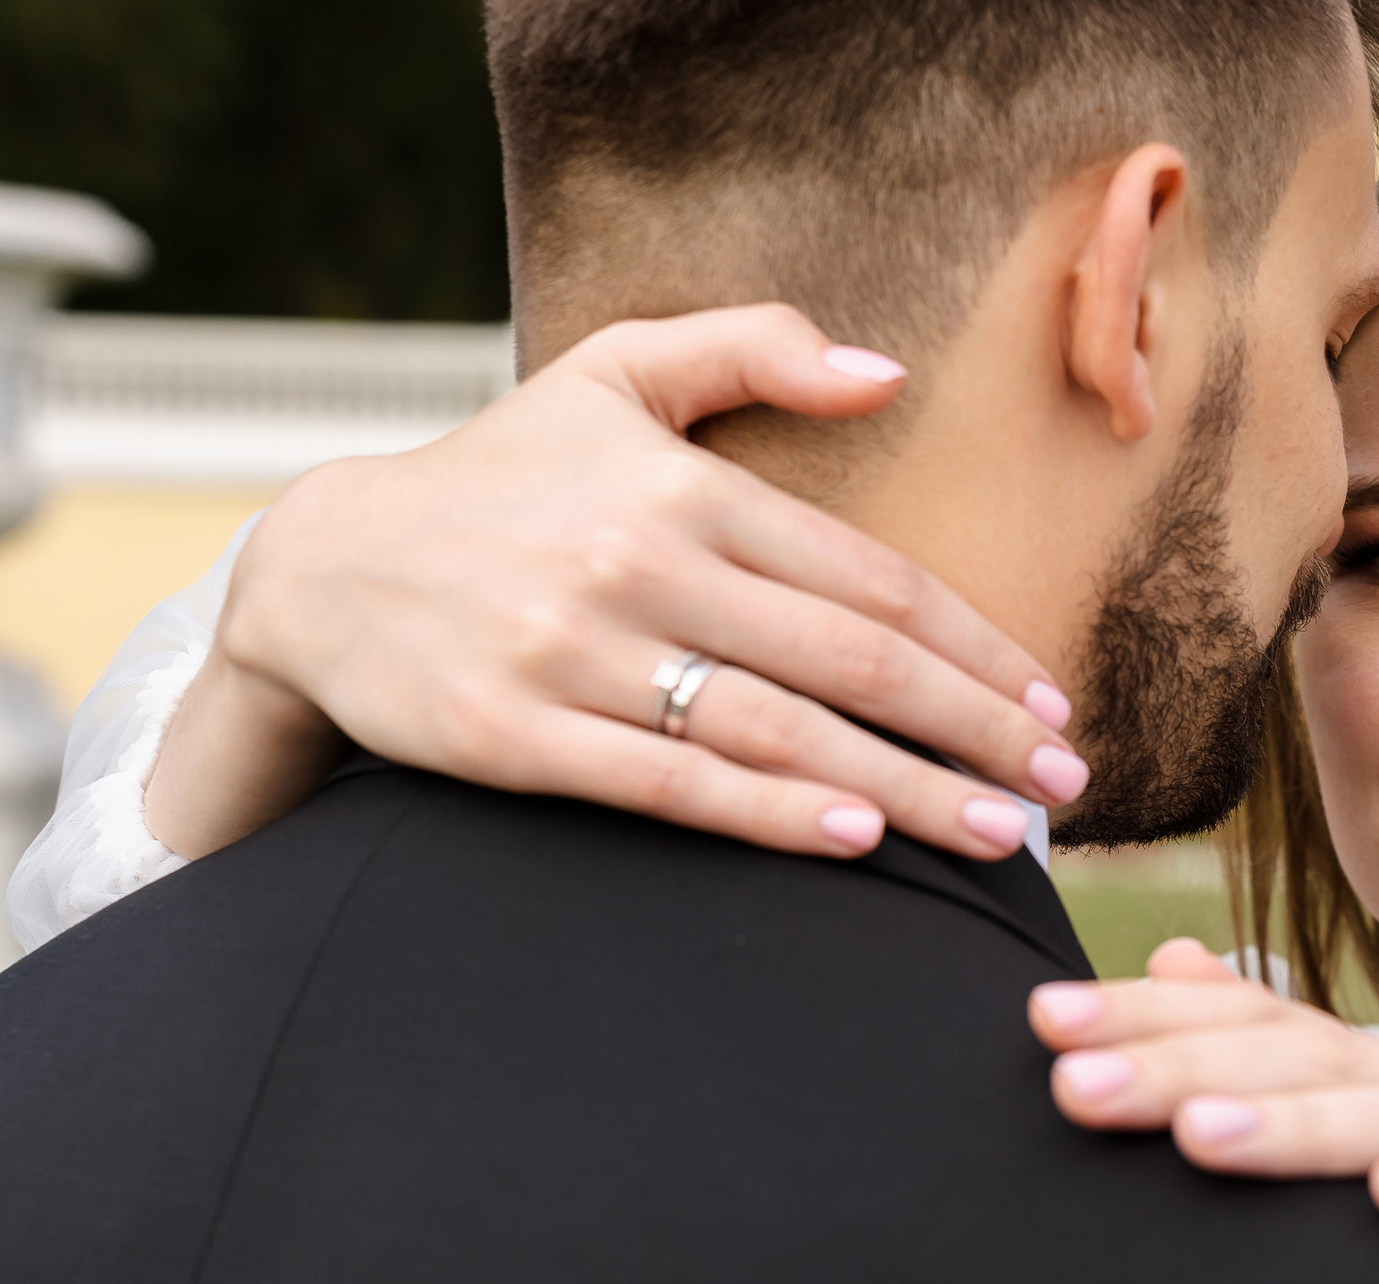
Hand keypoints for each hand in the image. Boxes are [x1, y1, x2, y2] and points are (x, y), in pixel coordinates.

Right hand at [145, 303, 1083, 862]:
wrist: (314, 570)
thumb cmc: (495, 480)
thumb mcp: (610, 377)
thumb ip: (749, 348)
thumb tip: (883, 371)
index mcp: (681, 489)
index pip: (869, 576)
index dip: (974, 645)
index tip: (1049, 701)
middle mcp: (639, 565)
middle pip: (850, 658)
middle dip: (974, 729)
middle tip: (1063, 786)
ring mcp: (576, 653)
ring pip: (778, 729)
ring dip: (905, 786)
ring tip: (1000, 832)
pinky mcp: (516, 734)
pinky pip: (669, 783)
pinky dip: (769, 813)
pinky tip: (857, 840)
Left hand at [1029, 939, 1378, 1283]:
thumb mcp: (1330, 1209)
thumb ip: (1262, 1086)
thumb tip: (1178, 954)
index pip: (1263, 1022)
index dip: (1155, 1015)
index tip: (1044, 1024)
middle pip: (1324, 1057)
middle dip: (1192, 1066)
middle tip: (1078, 1086)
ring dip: (1309, 1124)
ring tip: (1201, 1136)